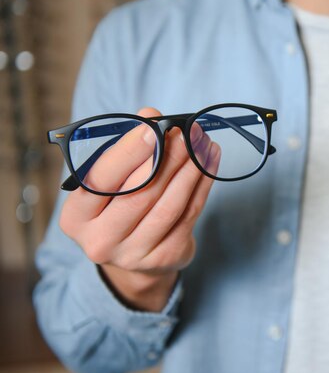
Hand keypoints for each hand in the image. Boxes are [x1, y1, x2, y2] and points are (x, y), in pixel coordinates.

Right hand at [59, 108, 219, 311]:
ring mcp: (134, 254)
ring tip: (202, 143)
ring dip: (190, 169)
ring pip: (169, 206)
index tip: (153, 127)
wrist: (133, 257)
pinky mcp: (166, 257)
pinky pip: (189, 214)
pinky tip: (209, 162)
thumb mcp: (109, 183)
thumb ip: (125, 152)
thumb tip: (151, 115)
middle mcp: (100, 240)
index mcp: (76, 216)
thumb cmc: (117, 207)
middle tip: (186, 131)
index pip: (100, 181)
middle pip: (139, 194)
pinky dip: (203, 185)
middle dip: (167, 157)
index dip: (128, 153)